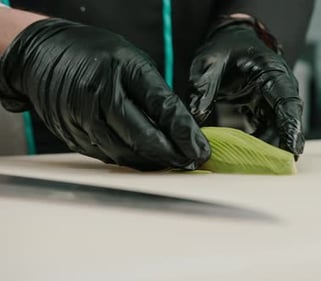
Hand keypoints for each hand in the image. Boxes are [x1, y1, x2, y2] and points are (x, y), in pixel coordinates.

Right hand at [0, 18, 209, 170]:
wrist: (43, 54)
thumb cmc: (96, 55)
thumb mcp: (132, 61)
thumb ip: (154, 94)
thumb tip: (181, 129)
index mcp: (124, 69)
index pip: (162, 107)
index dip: (184, 133)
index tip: (200, 149)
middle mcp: (102, 93)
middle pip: (143, 137)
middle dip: (171, 155)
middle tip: (190, 162)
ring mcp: (83, 116)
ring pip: (124, 152)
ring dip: (152, 163)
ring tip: (172, 163)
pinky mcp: (72, 134)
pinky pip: (106, 155)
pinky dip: (128, 160)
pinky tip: (143, 160)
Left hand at [189, 17, 304, 157]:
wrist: (230, 42)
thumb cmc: (226, 47)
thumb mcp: (210, 60)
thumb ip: (204, 85)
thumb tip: (197, 114)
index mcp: (273, 73)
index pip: (287, 103)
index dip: (292, 128)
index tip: (293, 151)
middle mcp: (279, 91)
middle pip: (285, 125)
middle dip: (278, 148)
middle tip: (265, 170)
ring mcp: (272, 104)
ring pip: (275, 134)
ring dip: (263, 152)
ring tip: (246, 168)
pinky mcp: (262, 114)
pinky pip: (262, 136)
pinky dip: (253, 149)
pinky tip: (239, 160)